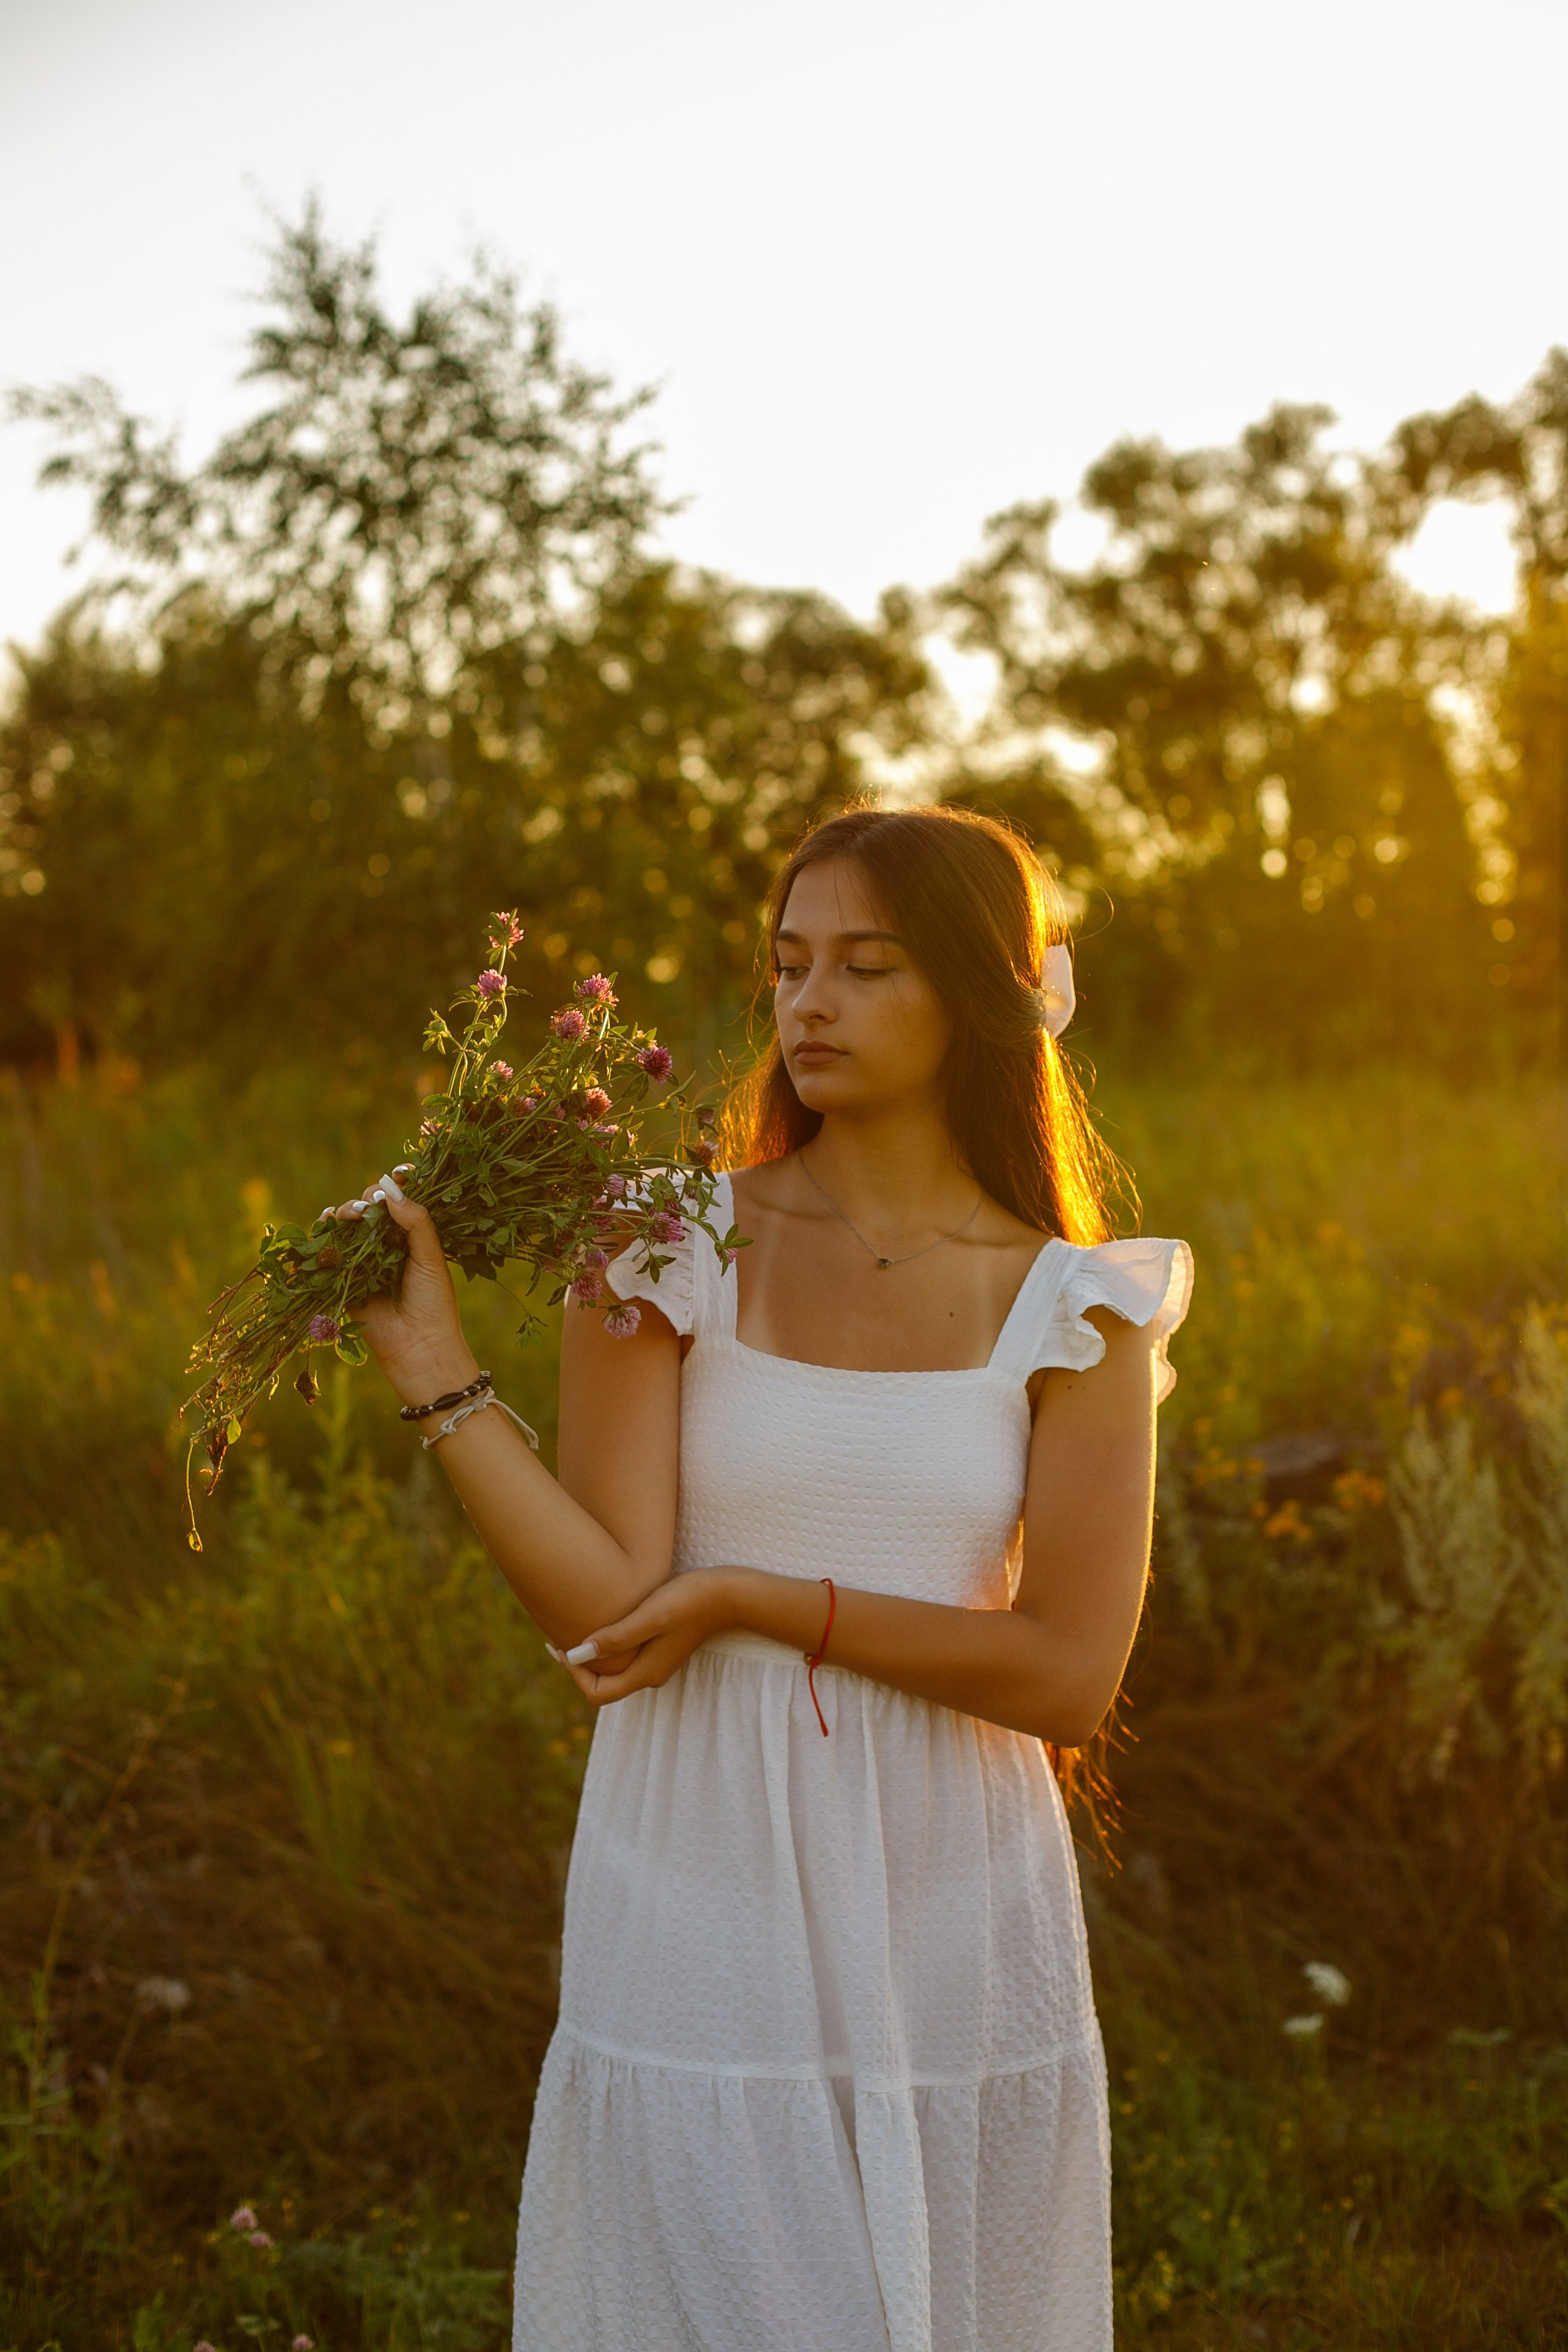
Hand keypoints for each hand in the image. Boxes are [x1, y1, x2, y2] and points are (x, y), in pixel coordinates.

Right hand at [327, 1172, 477, 1404]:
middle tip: (371, 1204)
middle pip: (369, 1210)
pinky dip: (323, 1233)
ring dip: (345, 1213)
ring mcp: (363, 1261)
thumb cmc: (433, 1302)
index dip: (396, 1186)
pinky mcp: (344, 1278)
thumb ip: (414, 1220)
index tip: (399, 1174)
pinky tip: (326, 1222)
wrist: (418, 1347)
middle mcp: (386, 1246)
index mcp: (411, 1237)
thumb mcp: (429, 1256)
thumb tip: (389, 1187)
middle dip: (368, 1200)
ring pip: (347, 1227)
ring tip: (353, 1215)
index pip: (400, 1202)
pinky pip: (328, 1251)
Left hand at [549, 1569, 738, 1705]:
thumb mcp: (650, 1615)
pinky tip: (603, 1622)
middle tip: (557, 1637)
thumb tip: (577, 1653)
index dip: (574, 1674)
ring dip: (593, 1655)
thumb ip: (616, 1636)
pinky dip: (608, 1646)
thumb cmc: (690, 1600)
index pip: (597, 1694)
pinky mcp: (662, 1649)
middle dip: (578, 1665)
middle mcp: (650, 1675)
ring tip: (575, 1628)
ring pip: (614, 1671)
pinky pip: (626, 1658)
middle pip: (603, 1686)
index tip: (560, 1645)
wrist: (729, 1594)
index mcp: (646, 1673)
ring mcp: (658, 1663)